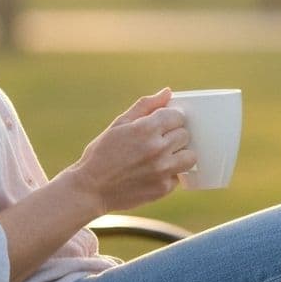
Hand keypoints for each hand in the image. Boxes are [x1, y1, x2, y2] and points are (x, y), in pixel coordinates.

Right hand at [64, 88, 196, 213]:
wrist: (90, 189)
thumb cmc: (102, 153)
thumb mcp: (119, 124)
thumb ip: (145, 105)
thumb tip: (167, 92)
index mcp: (146, 129)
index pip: (178, 116)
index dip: (170, 119)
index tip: (163, 124)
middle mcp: (157, 149)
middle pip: (185, 135)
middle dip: (174, 135)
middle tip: (158, 141)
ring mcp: (162, 170)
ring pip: (190, 156)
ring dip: (179, 154)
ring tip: (163, 156)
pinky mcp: (163, 188)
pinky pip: (179, 176)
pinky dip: (170, 173)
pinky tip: (153, 172)